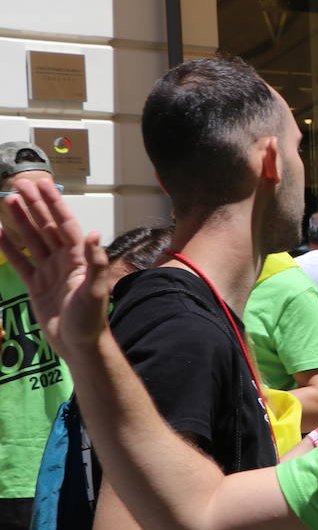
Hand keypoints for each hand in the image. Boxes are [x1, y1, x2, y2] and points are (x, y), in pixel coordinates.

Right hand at [0, 178, 112, 354]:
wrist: (78, 345)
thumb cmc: (91, 320)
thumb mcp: (96, 291)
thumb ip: (96, 263)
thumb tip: (94, 234)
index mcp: (80, 258)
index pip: (66, 224)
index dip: (54, 204)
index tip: (43, 185)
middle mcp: (65, 260)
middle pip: (47, 227)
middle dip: (35, 206)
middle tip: (20, 184)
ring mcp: (49, 271)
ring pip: (32, 240)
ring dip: (21, 221)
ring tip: (8, 201)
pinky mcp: (36, 285)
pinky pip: (20, 262)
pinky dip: (9, 247)